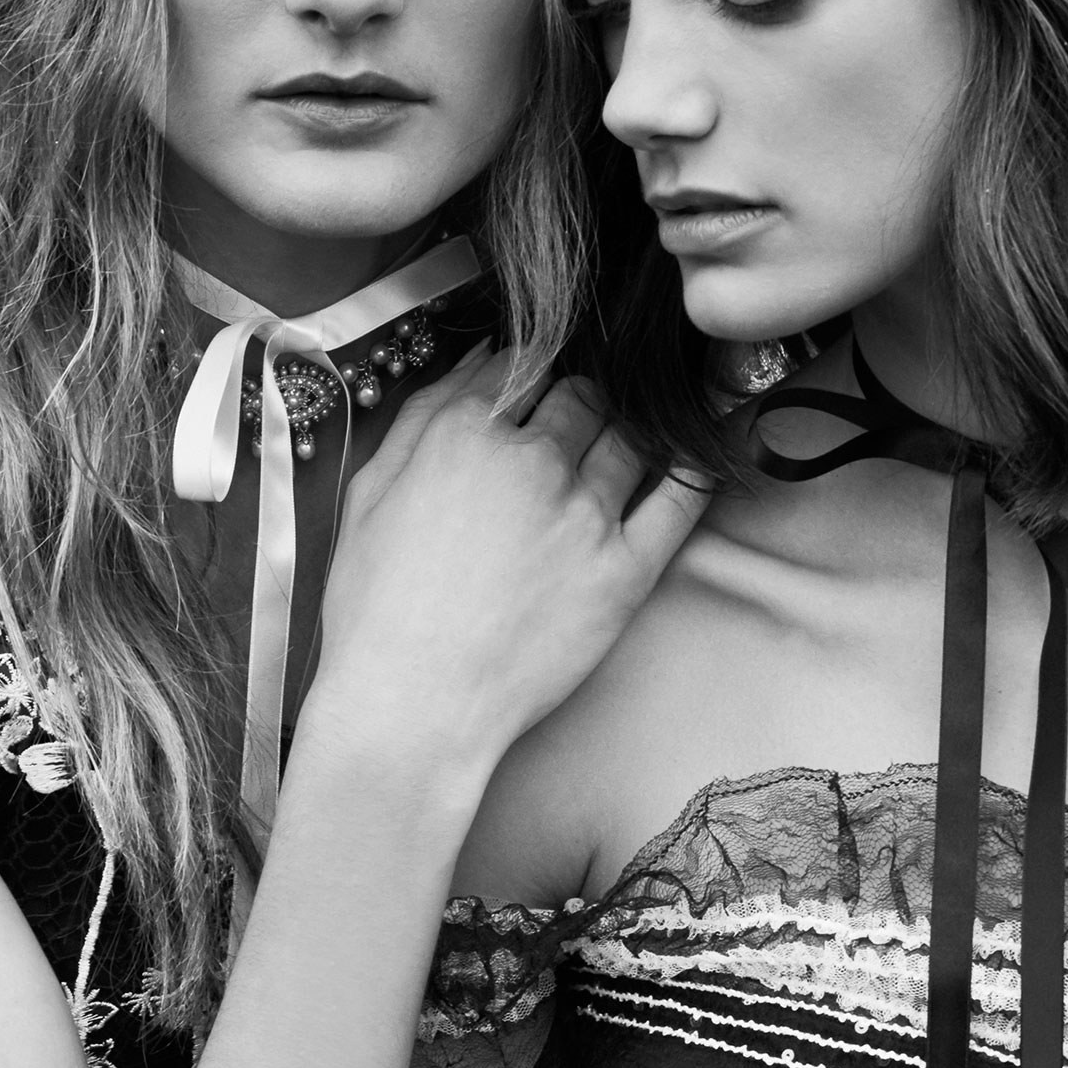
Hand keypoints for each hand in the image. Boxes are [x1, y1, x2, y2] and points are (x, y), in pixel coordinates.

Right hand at [309, 358, 708, 796]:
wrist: (412, 708)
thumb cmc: (375, 608)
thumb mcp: (370, 493)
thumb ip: (423, 414)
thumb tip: (476, 358)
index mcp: (464, 432)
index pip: (522, 367)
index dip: (530, 376)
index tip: (534, 396)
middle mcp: (534, 460)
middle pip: (583, 396)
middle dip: (579, 404)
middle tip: (573, 431)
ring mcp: (586, 514)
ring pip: (631, 436)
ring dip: (626, 432)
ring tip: (616, 453)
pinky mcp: (626, 570)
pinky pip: (680, 498)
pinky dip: (694, 466)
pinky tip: (697, 455)